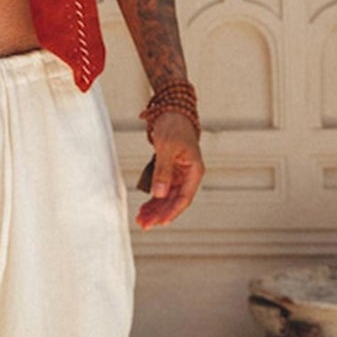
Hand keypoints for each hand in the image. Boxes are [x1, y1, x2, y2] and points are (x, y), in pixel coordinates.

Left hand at [136, 113, 203, 229]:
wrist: (172, 111)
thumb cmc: (174, 126)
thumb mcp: (167, 147)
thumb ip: (163, 170)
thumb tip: (160, 193)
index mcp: (194, 170)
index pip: (184, 198)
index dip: (171, 211)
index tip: (159, 222)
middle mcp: (189, 175)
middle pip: (175, 201)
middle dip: (160, 214)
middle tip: (144, 225)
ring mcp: (180, 174)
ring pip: (168, 198)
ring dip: (155, 209)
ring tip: (141, 220)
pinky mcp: (170, 172)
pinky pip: (163, 190)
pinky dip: (154, 199)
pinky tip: (144, 208)